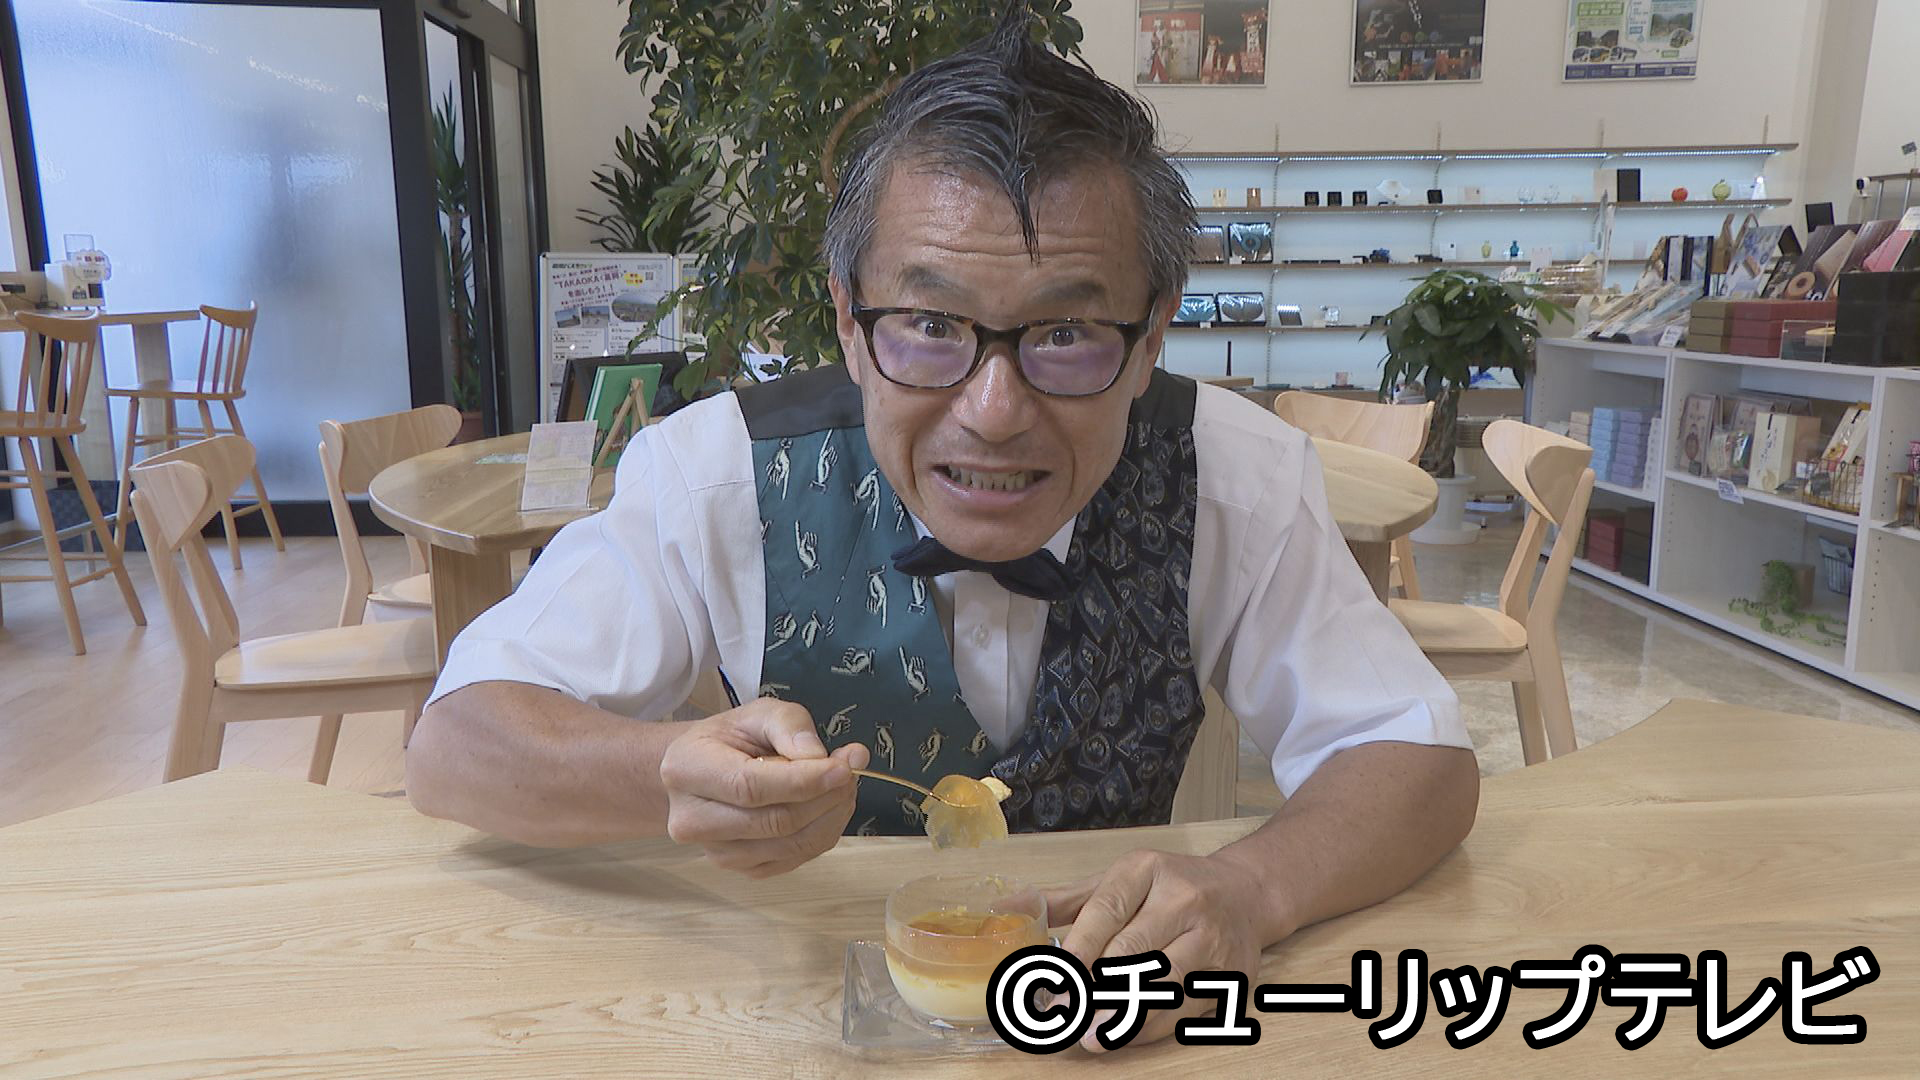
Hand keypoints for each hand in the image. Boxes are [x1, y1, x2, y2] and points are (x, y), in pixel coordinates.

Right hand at [658, 698, 868, 877]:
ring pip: (788, 845)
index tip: (842, 768)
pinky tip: (827, 808)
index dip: (803, 781)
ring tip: (841, 786)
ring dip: (830, 817)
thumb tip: (821, 757)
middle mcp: (692, 819)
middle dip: (825, 797)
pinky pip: (793, 859)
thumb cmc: (731, 739)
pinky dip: (822, 835)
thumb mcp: (758, 713)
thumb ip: (790, 726)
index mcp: (687, 770)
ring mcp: (715, 851)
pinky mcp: (740, 869)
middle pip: (774, 821)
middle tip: (850, 771)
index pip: (751, 787)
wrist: (703, 772)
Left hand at [1044, 849, 1272, 1051]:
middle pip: (1134, 952)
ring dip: (1124, 1016)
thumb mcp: (1119, 880)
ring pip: (1163, 986)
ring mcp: (1214, 938)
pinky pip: (1187, 1009)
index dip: (1077, 951)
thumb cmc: (1169, 887)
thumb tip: (1005, 910)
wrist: (1245, 892)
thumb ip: (1065, 900)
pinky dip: (1152, 1027)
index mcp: (1149, 871)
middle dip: (1095, 990)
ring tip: (1090, 1035)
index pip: (1106, 912)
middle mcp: (1186, 901)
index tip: (1054, 982)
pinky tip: (1124, 1034)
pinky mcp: (1233, 973)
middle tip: (1064, 1016)